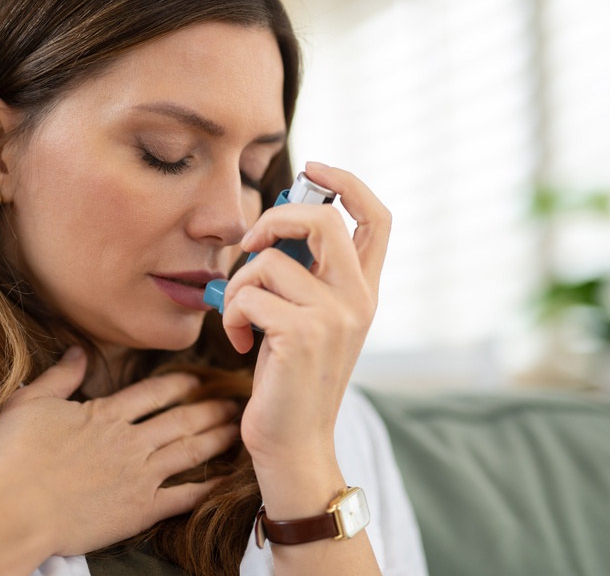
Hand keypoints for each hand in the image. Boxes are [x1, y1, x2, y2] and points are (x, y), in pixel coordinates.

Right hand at [0, 347, 239, 555]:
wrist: (11, 510)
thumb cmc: (10, 457)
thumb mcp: (28, 403)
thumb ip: (58, 376)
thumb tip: (77, 350)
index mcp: (106, 415)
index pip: (153, 392)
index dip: (180, 383)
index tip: (198, 379)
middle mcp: (130, 441)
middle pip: (181, 420)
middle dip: (210, 409)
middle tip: (234, 403)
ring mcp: (139, 476)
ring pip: (189, 452)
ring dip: (216, 440)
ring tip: (237, 431)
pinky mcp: (139, 510)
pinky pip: (182, 496)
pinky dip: (206, 488)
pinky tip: (224, 482)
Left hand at [219, 162, 390, 467]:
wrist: (293, 441)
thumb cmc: (290, 378)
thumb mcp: (308, 319)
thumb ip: (304, 275)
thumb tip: (272, 227)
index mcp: (364, 290)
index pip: (376, 218)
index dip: (348, 182)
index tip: (313, 168)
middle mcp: (358, 298)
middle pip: (323, 219)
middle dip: (274, 218)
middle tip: (251, 245)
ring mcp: (334, 317)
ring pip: (269, 261)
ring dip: (238, 287)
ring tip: (241, 319)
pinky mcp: (301, 335)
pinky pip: (249, 295)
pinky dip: (232, 316)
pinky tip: (241, 342)